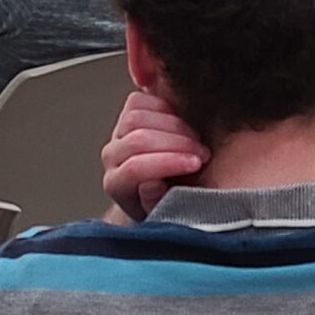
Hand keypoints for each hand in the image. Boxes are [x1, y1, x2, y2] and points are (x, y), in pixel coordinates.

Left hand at [101, 88, 205, 222]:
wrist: (159, 189)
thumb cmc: (165, 205)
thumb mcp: (166, 214)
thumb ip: (156, 202)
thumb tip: (150, 183)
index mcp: (116, 185)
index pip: (135, 169)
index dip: (169, 163)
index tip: (197, 163)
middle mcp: (111, 157)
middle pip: (138, 139)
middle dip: (177, 143)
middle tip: (203, 154)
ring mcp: (117, 133)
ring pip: (136, 117)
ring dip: (175, 125)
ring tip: (197, 141)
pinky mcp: (126, 114)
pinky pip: (139, 101)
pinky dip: (164, 107)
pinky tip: (183, 125)